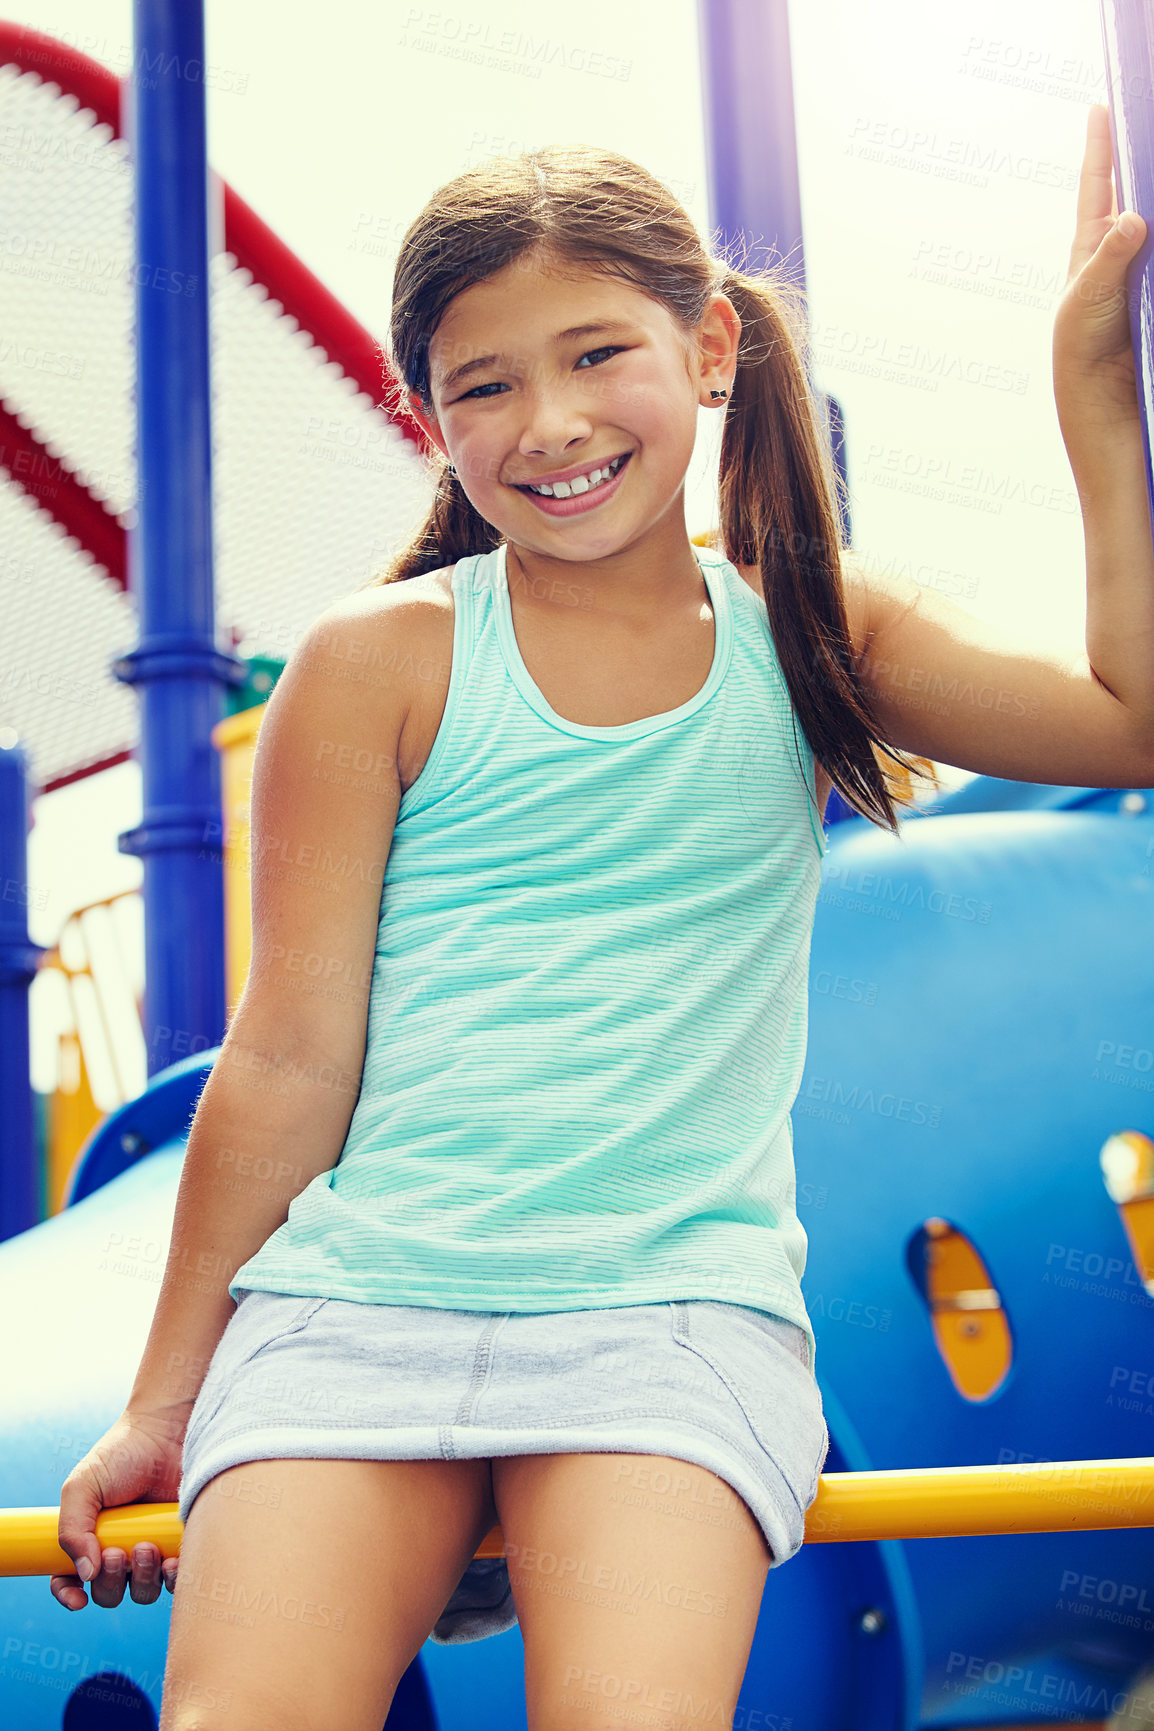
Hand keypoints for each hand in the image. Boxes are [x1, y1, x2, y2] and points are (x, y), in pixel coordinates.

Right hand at [51, 1411, 185, 1610]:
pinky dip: (174, 1579)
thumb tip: (85, 1574)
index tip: (78, 1599)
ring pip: (143, 1592)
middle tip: (119, 1553)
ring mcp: (153, 1550)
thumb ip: (73, 1530)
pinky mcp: (181, 1544)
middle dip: (111, 1582)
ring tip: (147, 1547)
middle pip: (109, 1593)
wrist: (168, 1431)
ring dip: (143, 1580)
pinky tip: (172, 1562)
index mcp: (89, 1538)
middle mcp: (120, 1549)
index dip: (68, 1594)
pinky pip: (178, 1580)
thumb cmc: (122, 1454)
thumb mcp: (82, 1486)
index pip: (69, 1580)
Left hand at [1053, 103, 1146, 449]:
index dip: (1099, 149)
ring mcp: (1145, 274)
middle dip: (1138, 161)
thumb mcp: (1086, 306)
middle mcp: (1119, 257)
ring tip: (1152, 157)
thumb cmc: (1084, 360)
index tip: (1100, 106)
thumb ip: (1108, 262)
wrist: (1107, 412)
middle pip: (1133, 197)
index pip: (1096, 191)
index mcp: (1090, 254)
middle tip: (1144, 115)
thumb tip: (1133, 217)